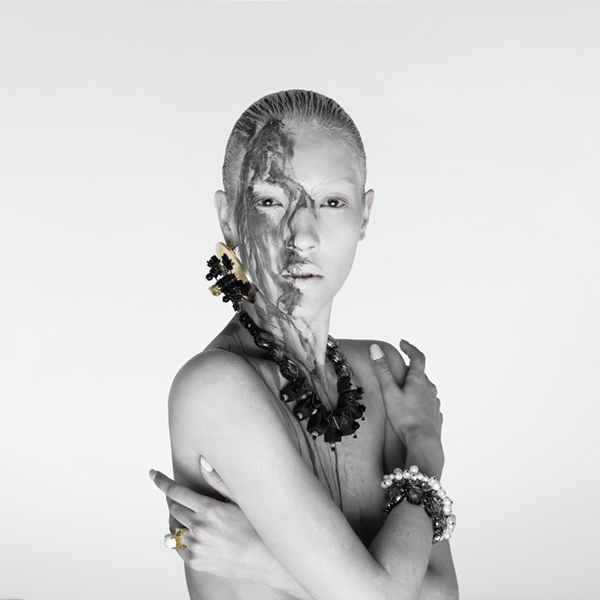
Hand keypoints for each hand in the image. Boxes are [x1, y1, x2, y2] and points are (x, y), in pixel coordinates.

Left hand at [149, 458, 268, 579]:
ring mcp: (196, 546)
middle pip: (174, 508)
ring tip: (196, 519)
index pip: (176, 492)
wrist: (264, 560)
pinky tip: (196, 535)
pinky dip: (181, 539)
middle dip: (176, 500)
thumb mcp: (240, 499)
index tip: (153, 474)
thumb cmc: (256, 525)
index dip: (162, 481)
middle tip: (186, 499)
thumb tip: (202, 461)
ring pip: (174, 528)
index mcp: (209, 509)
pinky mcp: (196, 562)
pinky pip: (178, 547)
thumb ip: (218, 480)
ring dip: (180, 520)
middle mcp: (199, 528)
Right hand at [370, 340, 442, 448]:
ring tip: (403, 392)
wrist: (423, 442)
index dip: (410, 348)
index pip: (417, 357)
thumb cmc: (406, 418)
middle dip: (409, 370)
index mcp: (419, 380)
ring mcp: (434, 403)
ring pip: (424, 390)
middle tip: (398, 371)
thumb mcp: (390, 392)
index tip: (402, 343)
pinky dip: (420, 402)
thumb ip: (383, 370)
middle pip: (420, 374)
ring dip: (415, 387)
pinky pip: (428, 404)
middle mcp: (429, 389)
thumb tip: (376, 349)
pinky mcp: (435, 416)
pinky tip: (413, 409)